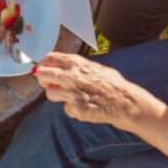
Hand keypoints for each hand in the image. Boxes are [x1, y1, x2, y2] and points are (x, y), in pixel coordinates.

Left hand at [36, 52, 164, 131]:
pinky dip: (72, 109)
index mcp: (75, 63)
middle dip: (43, 80)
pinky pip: (65, 108)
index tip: (44, 70)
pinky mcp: (75, 108)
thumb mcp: (94, 66)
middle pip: (42, 75)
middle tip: (50, 84)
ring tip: (71, 97)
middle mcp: (70, 76)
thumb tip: (56, 65)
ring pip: (50, 94)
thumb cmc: (112, 83)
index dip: (44, 65)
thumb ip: (75, 66)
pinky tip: (83, 106)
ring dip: (58, 96)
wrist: (125, 101)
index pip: (48, 58)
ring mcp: (72, 93)